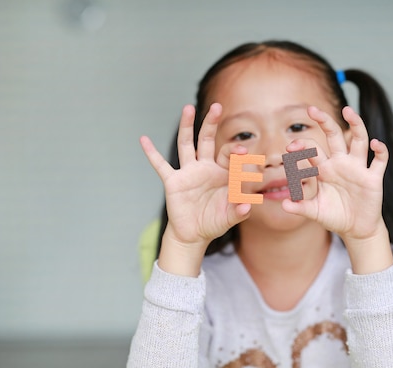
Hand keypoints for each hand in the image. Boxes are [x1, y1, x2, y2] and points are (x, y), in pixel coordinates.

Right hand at [140, 103, 250, 273]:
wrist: (194, 234)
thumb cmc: (214, 222)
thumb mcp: (229, 218)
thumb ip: (240, 212)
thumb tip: (248, 206)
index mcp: (222, 173)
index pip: (229, 156)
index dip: (236, 152)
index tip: (244, 150)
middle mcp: (205, 167)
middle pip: (207, 140)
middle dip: (211, 124)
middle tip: (216, 107)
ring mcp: (188, 173)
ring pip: (186, 144)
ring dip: (186, 126)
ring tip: (188, 108)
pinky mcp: (173, 182)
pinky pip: (160, 165)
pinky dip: (151, 153)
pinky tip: (144, 140)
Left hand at [282, 106, 387, 240]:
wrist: (356, 229)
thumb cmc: (335, 216)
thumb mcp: (315, 212)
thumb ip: (300, 207)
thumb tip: (284, 204)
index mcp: (325, 169)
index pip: (312, 151)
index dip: (301, 147)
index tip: (290, 148)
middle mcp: (341, 163)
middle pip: (334, 136)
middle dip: (324, 122)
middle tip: (312, 109)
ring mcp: (358, 168)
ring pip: (359, 140)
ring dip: (356, 124)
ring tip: (348, 110)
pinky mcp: (373, 178)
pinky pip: (379, 161)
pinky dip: (380, 151)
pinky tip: (376, 143)